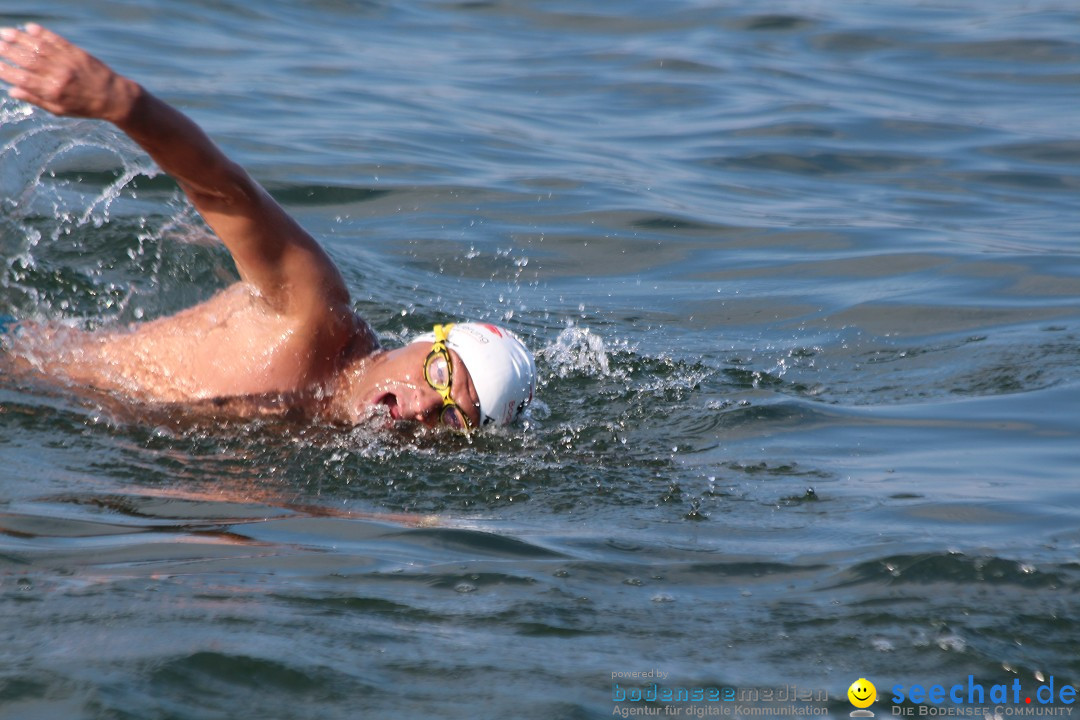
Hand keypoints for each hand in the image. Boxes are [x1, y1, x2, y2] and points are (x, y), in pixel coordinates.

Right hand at [0, 23, 137, 121]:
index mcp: (53, 92)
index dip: (5, 70)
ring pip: (39, 47)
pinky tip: (30, 28)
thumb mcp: (61, 110)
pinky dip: (42, 33)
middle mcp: (59, 76)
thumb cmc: (86, 107)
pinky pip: (56, 40)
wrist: (115, 98)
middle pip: (27, 60)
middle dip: (8, 50)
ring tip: (5, 32)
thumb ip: (36, 100)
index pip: (22, 79)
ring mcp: (68, 62)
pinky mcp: (77, 53)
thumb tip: (12, 91)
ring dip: (20, 38)